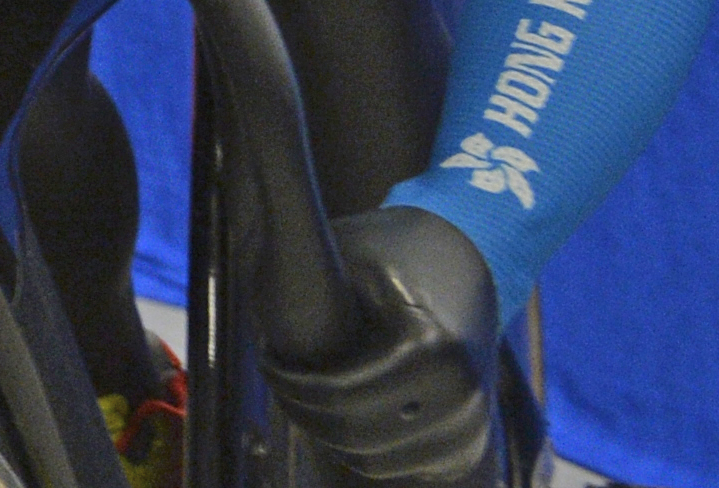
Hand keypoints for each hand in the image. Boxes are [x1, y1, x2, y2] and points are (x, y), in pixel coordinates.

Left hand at [268, 203, 500, 484]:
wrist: (460, 271)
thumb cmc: (389, 258)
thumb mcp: (348, 252)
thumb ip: (307, 268)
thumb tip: (249, 273)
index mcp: (432, 347)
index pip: (339, 393)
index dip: (291, 381)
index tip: (268, 357)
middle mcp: (461, 395)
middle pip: (352, 432)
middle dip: (303, 406)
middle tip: (280, 372)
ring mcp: (469, 429)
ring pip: (369, 458)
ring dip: (326, 428)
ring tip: (306, 385)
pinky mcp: (465, 450)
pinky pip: (393, 467)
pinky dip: (357, 445)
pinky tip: (339, 405)